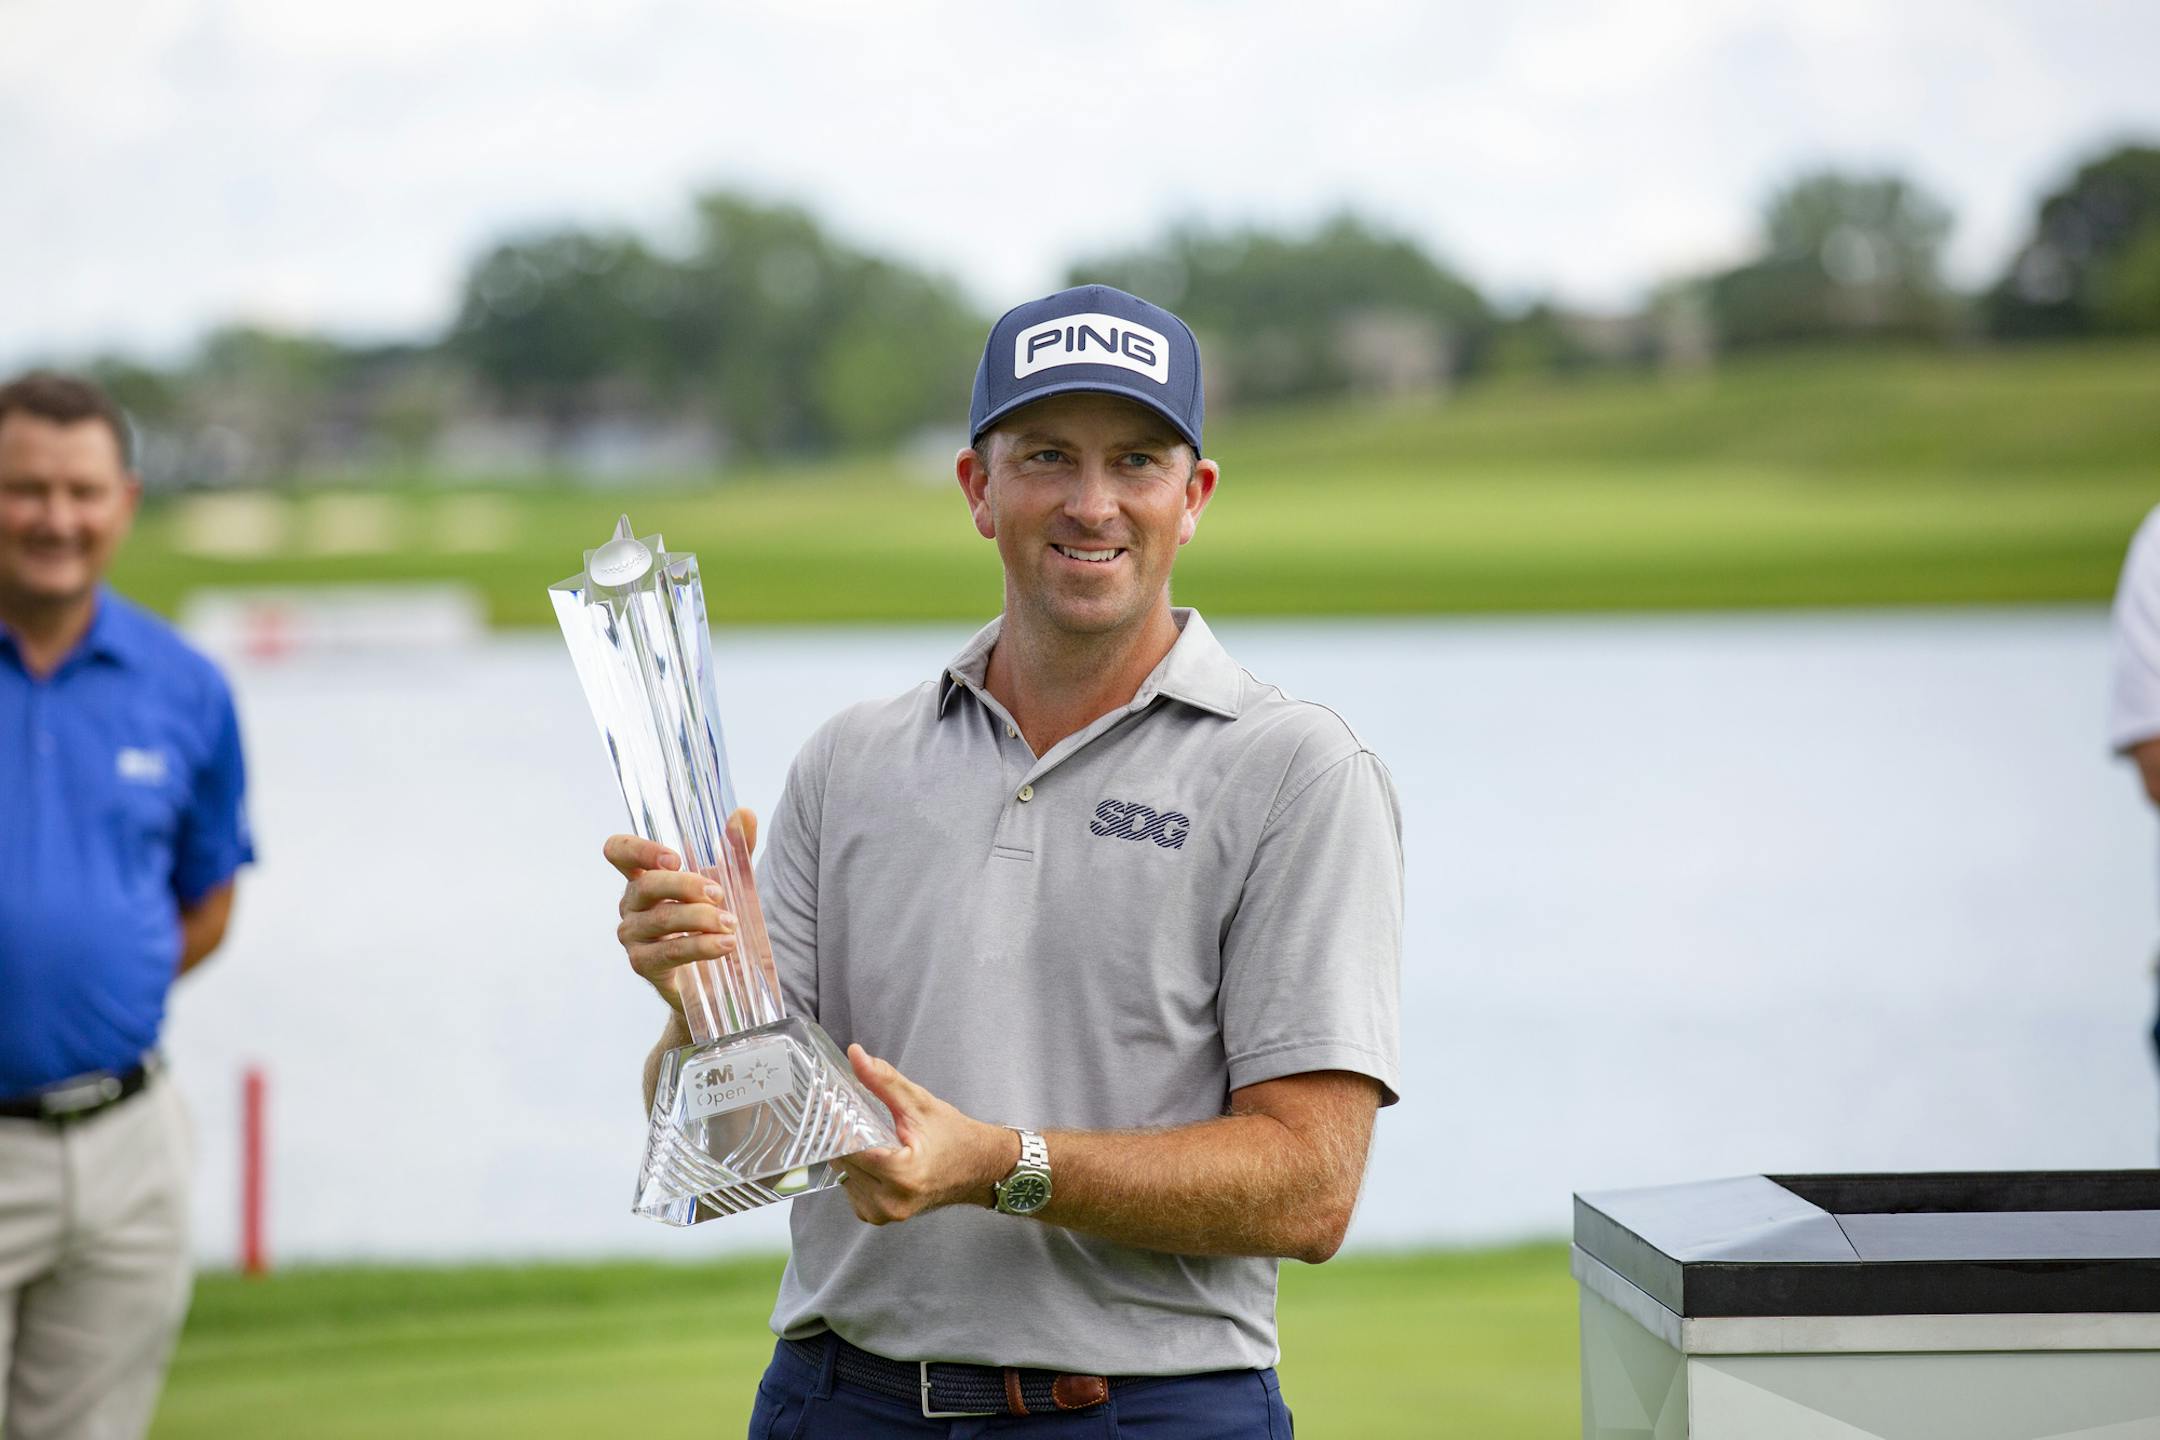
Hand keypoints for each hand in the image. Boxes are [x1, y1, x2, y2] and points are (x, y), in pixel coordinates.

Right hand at [604, 810, 757, 1014]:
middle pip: (646, 884)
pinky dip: (700, 946)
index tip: (674, 858)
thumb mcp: (728, 882)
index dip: (639, 849)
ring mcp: (633, 935)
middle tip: (719, 894)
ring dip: (700, 919)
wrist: (715, 976)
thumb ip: (735, 849)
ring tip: (731, 925)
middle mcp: (631, 903)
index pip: (619, 851)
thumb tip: (745, 814)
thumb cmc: (711, 920)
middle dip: (686, 885)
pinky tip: (724, 945)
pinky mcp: (643, 964)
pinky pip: (669, 952)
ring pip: (661, 919)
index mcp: (644, 876)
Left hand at [833, 1044, 1017, 1224]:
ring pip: (844, 1175)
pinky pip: (851, 1189)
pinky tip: (873, 1157)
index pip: (850, 1147)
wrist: (978, 1167)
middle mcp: (890, 1201)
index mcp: (902, 1175)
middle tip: (854, 1117)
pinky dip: (856, 1171)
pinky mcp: (877, 1217)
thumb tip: (856, 1055)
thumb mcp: (920, 1103)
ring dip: (849, 1155)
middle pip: (844, 1161)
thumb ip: (884, 1080)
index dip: (840, 1124)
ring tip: (868, 1136)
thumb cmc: (955, 1137)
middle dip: (844, 1137)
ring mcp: (883, 1214)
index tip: (835, 1105)